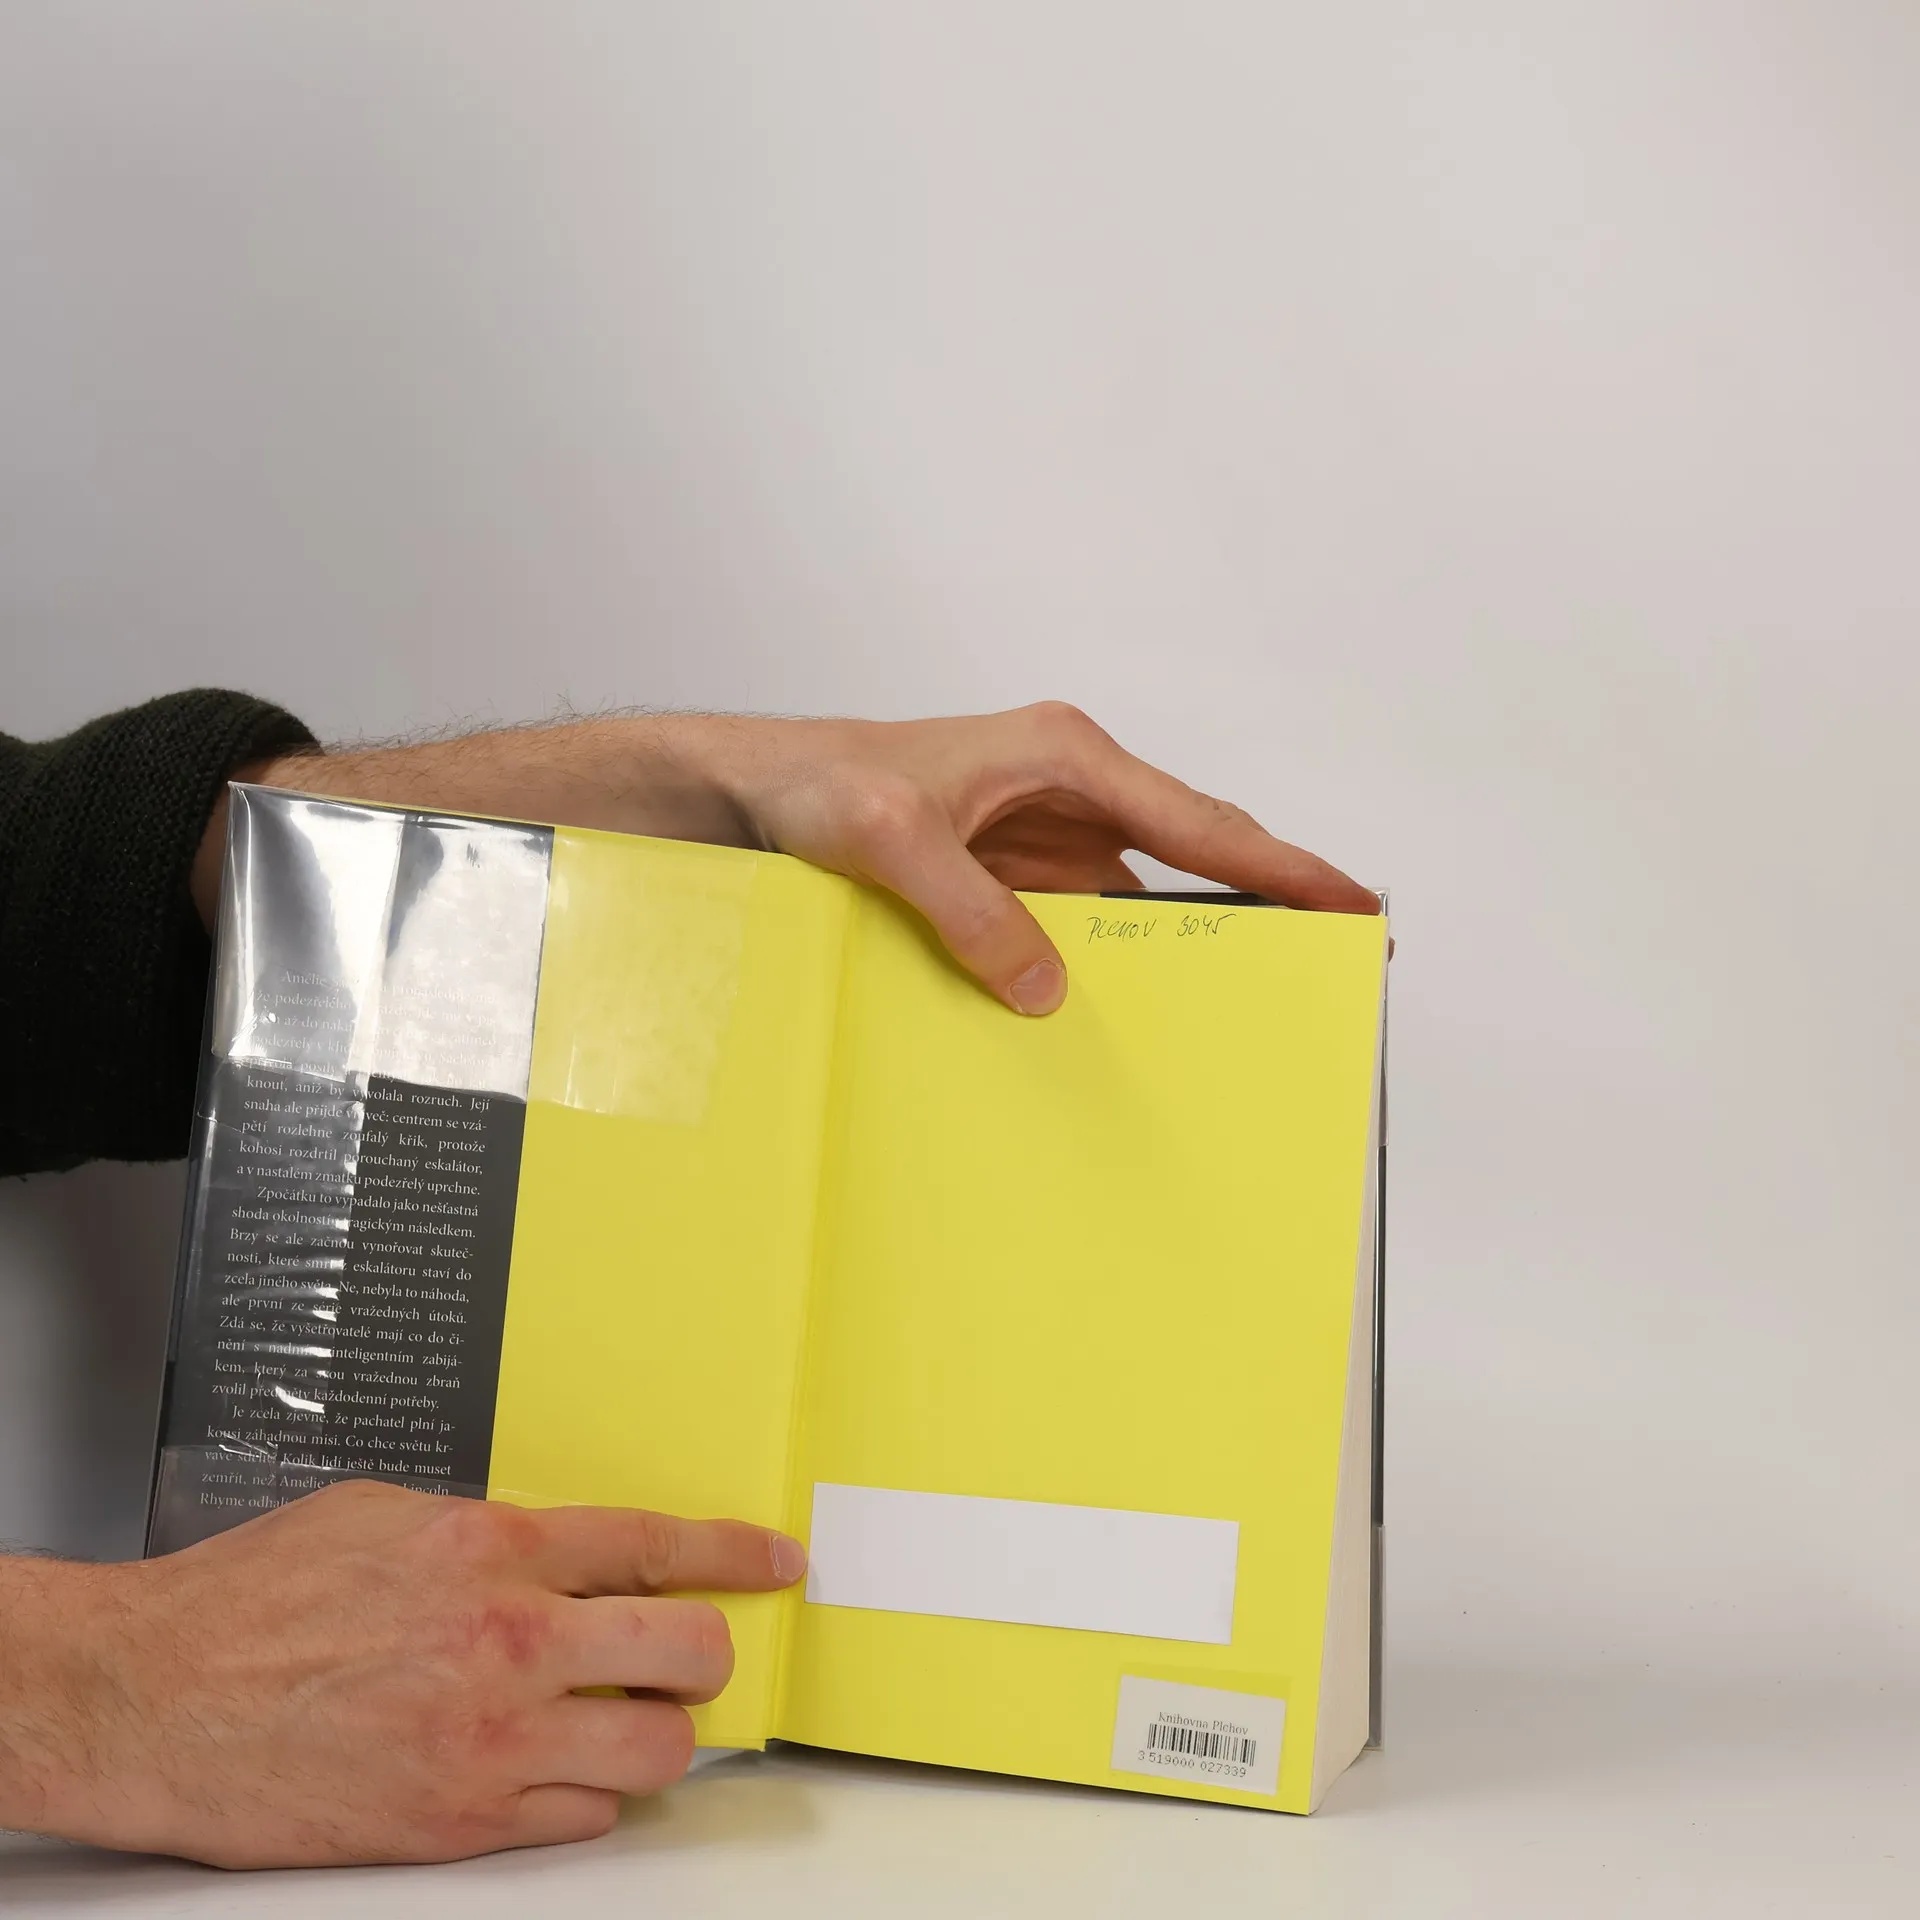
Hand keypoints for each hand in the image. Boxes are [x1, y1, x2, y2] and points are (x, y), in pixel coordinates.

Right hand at [0, 1481, 805, 1865]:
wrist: (153, 1698)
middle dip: (709, 1654)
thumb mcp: (384, 1516)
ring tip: (622, 1722)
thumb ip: (489, 1533)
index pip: (654, 1544)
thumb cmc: (251, 1600)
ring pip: (654, 1753)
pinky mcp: (457, 1822)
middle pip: (686, 1653)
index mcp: (490, 1548)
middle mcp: (507, 1643)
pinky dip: (585, 1800)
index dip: (734, 1551)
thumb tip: (558, 1553)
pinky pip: (581, 1824)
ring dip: (655, 1736)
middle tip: (693, 1657)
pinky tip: (551, 1774)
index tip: (775, 1559)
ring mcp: (488, 1742)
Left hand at [686, 702, 1379, 1011]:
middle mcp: (1068, 791)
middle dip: (1265, 902)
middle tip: (1338, 958)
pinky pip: (1086, 928)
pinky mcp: (1014, 879)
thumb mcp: (890, 840)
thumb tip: (1044, 988)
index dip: (1281, 865)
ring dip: (1188, 946)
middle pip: (1192, 855)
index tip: (1351, 901)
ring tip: (1252, 1006)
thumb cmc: (816, 781)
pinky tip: (1133, 1015)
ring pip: (1143, 899)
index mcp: (1062, 755)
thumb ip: (971, 909)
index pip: (1197, 820)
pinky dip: (1113, 968)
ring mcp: (1044, 838)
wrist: (749, 790)